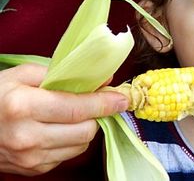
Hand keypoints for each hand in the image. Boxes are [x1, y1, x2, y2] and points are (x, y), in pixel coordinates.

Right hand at [0, 63, 128, 175]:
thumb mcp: (22, 74)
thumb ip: (63, 74)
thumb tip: (101, 80)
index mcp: (23, 107)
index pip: (78, 109)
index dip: (105, 103)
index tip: (122, 98)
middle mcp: (28, 137)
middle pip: (85, 131)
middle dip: (97, 115)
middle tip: (97, 102)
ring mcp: (30, 158)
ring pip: (80, 146)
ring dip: (86, 128)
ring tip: (77, 114)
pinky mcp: (33, 169)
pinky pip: (68, 155)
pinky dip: (72, 141)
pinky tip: (61, 128)